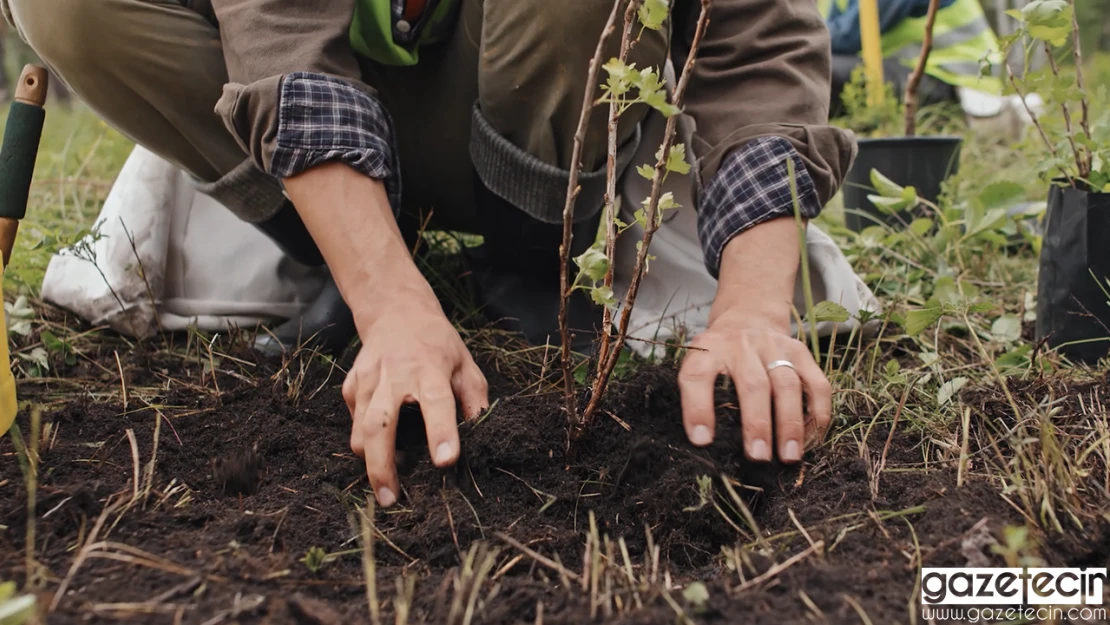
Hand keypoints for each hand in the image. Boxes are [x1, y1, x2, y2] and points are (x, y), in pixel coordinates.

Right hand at [281, 164, 488, 507]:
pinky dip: (363, 438)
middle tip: (392, 498)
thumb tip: (482, 435)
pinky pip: (354, 419)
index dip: (441, 433)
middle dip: (383, 465)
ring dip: (370, 460)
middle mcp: (395, 374)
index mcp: (430, 369)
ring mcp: (368, 379)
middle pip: (381, 424)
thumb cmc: (438, 343)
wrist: (396, 311)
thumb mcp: (466, 363)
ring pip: (361, 427)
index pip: (437, 403)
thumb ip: (474, 399)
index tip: (446, 461)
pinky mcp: (351, 384)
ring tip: (384, 487)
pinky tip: (376, 446)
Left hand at [678, 307, 830, 461]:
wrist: (749, 318)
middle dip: (757, 424)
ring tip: (789, 455)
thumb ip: (700, 394)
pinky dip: (817, 414)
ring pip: (787, 384)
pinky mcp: (802, 353)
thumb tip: (706, 443)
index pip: (697, 376)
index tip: (702, 441)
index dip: (697, 409)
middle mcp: (742, 345)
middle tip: (758, 456)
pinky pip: (817, 385)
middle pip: (752, 384)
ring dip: (790, 423)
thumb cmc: (720, 355)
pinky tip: (811, 439)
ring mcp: (775, 346)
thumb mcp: (699, 363)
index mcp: (708, 350)